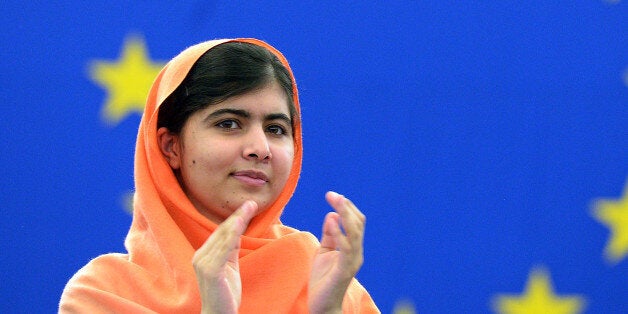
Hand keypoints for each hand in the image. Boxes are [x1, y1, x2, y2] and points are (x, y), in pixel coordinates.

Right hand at [192, 201, 256, 313]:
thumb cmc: (225, 292)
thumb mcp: (229, 266)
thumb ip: (231, 249)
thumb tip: (237, 230)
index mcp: (203, 254)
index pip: (220, 232)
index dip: (235, 218)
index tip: (248, 206)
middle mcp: (199, 256)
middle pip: (222, 231)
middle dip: (238, 216)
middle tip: (252, 203)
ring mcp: (203, 263)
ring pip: (224, 237)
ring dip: (237, 221)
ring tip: (249, 208)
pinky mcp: (210, 270)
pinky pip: (224, 249)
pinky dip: (233, 234)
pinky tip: (241, 224)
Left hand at [308, 192, 366, 313]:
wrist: (322, 305)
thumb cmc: (323, 279)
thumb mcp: (324, 251)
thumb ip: (329, 235)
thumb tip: (331, 214)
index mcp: (352, 248)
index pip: (355, 223)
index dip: (346, 208)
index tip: (333, 195)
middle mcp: (356, 253)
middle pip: (358, 224)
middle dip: (346, 207)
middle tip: (332, 194)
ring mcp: (352, 262)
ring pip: (355, 233)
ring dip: (346, 215)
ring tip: (336, 200)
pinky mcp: (344, 270)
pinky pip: (345, 249)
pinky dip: (339, 233)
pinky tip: (331, 220)